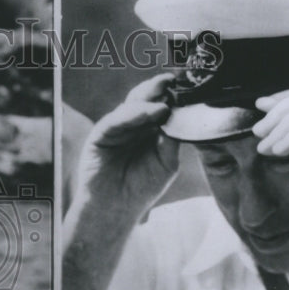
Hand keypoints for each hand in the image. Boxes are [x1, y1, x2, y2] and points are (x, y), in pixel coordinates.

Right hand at [74, 73, 179, 213]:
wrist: (116, 209)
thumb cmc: (142, 188)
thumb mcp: (167, 162)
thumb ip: (173, 138)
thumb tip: (181, 113)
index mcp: (150, 129)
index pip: (161, 104)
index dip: (173, 94)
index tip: (188, 85)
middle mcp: (133, 124)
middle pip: (145, 99)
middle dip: (158, 88)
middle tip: (173, 81)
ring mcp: (116, 127)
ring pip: (131, 105)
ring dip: (148, 100)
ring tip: (165, 102)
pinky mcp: (100, 134)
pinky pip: (116, 120)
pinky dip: (132, 114)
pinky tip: (148, 112)